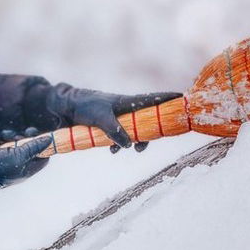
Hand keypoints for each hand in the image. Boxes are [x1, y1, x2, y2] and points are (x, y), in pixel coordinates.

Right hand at [0, 134, 52, 196]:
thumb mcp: (19, 156)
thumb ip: (34, 147)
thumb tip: (50, 139)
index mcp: (28, 168)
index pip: (42, 154)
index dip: (40, 143)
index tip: (33, 134)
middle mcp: (19, 166)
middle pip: (26, 147)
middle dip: (17, 137)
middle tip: (10, 136)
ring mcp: (7, 162)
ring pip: (10, 144)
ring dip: (2, 138)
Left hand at [46, 85, 183, 149]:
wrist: (65, 108)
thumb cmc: (85, 107)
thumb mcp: (101, 118)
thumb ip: (116, 131)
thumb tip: (129, 144)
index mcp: (128, 102)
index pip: (153, 99)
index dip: (169, 99)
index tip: (184, 99)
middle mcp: (126, 110)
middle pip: (148, 120)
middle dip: (153, 131)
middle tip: (154, 141)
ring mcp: (118, 118)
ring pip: (135, 131)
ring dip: (136, 141)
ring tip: (135, 149)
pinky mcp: (108, 126)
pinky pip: (120, 137)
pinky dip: (119, 144)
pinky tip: (112, 150)